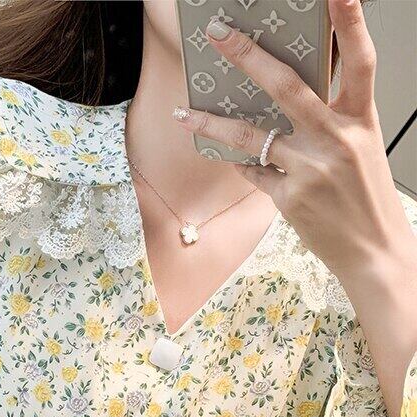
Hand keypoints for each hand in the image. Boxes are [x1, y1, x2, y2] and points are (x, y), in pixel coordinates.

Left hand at [173, 0, 415, 277]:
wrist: (374, 251)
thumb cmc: (366, 197)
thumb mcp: (361, 148)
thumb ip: (330, 121)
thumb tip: (287, 101)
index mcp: (360, 120)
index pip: (360, 61)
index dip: (351, 23)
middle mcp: (337, 139)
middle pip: (286, 86)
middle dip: (248, 55)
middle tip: (219, 33)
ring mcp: (311, 168)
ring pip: (250, 135)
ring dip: (212, 124)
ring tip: (184, 114)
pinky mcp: (291, 197)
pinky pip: (253, 172)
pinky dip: (243, 166)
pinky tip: (236, 162)